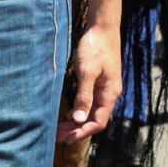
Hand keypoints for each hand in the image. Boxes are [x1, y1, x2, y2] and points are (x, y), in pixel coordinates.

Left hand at [58, 22, 122, 143]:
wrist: (103, 28)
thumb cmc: (95, 48)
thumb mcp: (87, 71)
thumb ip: (84, 96)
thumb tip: (78, 119)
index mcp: (110, 93)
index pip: (98, 122)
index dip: (83, 132)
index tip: (66, 138)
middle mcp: (110, 94)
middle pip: (95, 119)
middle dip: (78, 130)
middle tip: (58, 136)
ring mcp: (105, 88)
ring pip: (92, 112)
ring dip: (77, 122)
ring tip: (60, 128)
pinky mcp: (99, 83)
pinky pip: (91, 103)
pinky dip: (79, 111)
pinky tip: (68, 114)